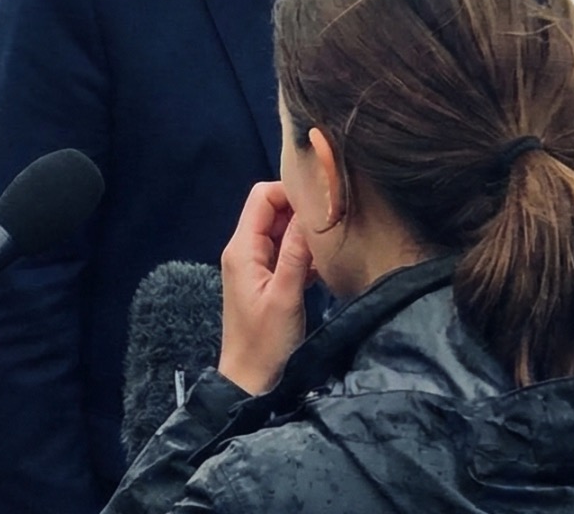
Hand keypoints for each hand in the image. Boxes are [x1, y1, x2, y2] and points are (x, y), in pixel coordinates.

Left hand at [217, 181, 314, 395]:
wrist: (251, 383)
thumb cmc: (266, 343)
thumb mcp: (285, 296)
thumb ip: (295, 251)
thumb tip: (310, 208)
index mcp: (242, 249)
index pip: (262, 196)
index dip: (290, 191)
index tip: (321, 200)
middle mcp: (244, 251)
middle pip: (271, 210)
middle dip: (300, 209)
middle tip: (332, 219)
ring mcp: (254, 266)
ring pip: (280, 231)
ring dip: (303, 232)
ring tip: (332, 240)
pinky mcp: (266, 280)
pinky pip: (284, 252)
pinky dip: (302, 252)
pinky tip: (323, 264)